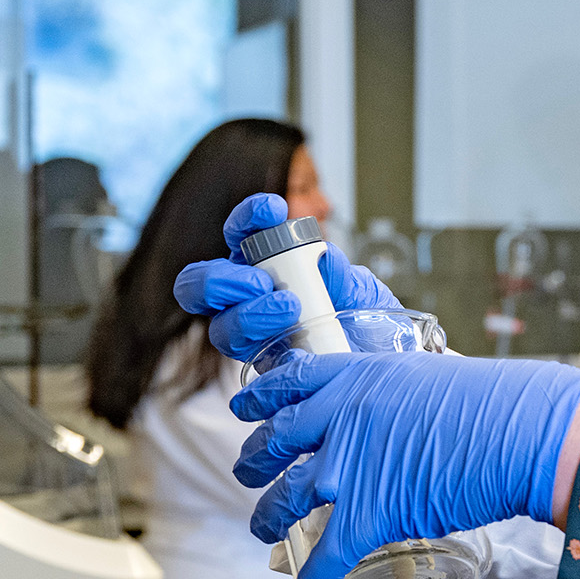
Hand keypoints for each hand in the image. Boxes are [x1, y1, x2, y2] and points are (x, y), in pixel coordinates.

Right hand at [173, 193, 397, 363]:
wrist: (380, 367)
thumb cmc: (366, 322)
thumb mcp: (364, 293)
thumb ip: (341, 275)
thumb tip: (324, 258)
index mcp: (267, 265)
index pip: (242, 234)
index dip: (248, 218)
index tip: (273, 211)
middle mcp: (247, 298)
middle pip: (199, 284)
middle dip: (222, 279)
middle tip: (261, 283)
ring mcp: (250, 335)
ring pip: (219, 326)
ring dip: (247, 315)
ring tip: (288, 309)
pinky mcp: (261, 367)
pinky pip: (247, 361)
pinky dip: (268, 348)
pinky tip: (297, 349)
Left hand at [230, 349, 579, 578]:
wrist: (527, 435)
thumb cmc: (503, 401)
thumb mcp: (436, 373)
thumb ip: (402, 392)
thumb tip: (407, 409)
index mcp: (358, 377)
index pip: (289, 383)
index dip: (260, 398)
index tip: (247, 406)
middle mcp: (340, 420)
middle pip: (274, 443)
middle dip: (253, 462)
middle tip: (249, 473)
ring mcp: (348, 470)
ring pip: (284, 500)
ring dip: (269, 520)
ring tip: (266, 531)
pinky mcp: (367, 517)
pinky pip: (323, 559)